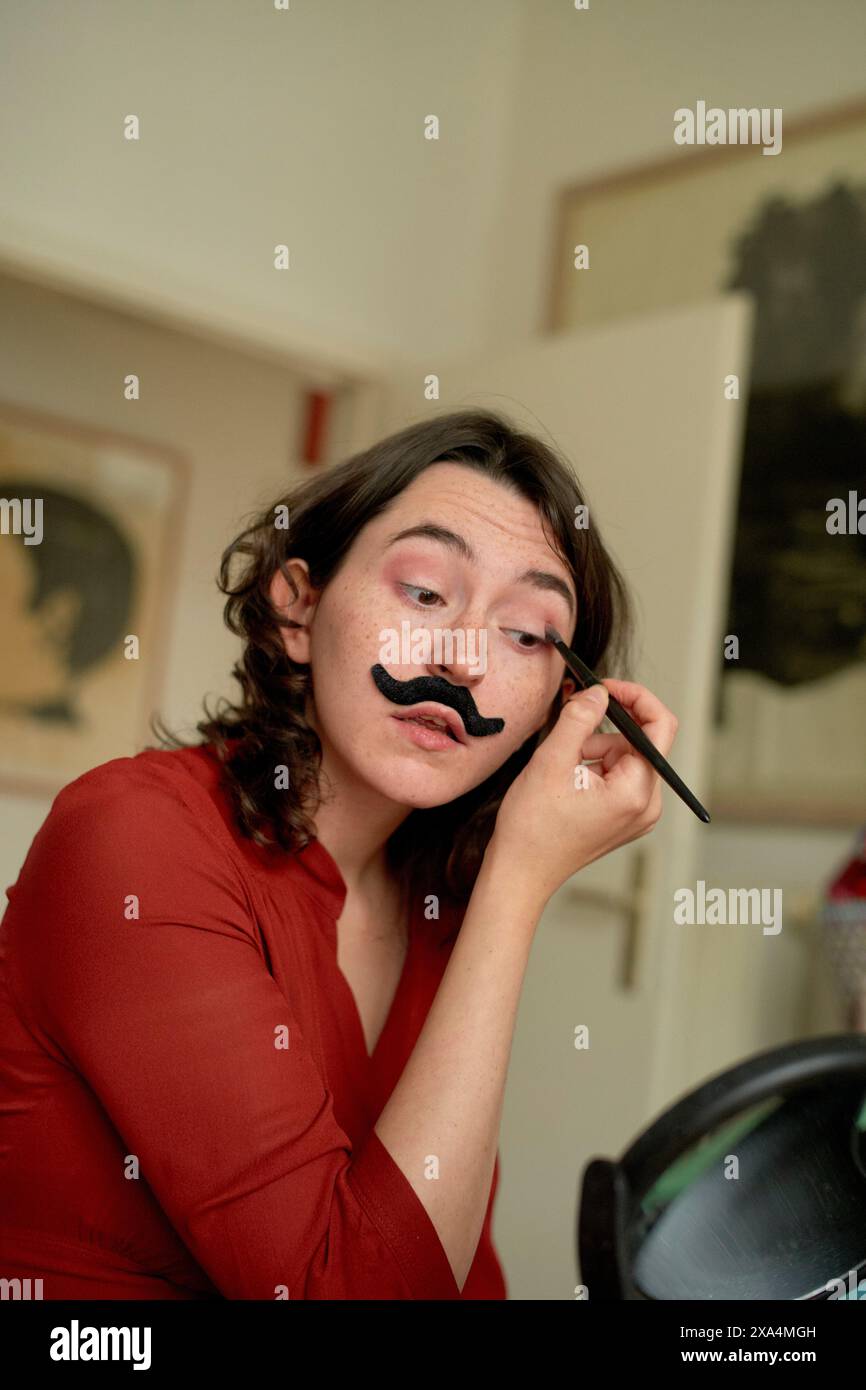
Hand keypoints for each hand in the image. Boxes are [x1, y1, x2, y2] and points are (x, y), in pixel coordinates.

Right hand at [487, 679, 678, 902]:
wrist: (520, 873)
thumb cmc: (532, 828)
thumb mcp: (550, 762)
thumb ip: (578, 719)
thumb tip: (599, 692)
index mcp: (636, 792)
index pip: (659, 727)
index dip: (635, 697)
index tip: (604, 687)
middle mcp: (647, 806)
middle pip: (641, 742)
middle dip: (605, 729)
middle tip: (569, 731)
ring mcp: (638, 815)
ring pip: (627, 757)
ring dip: (595, 749)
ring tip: (561, 767)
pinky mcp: (625, 818)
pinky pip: (620, 776)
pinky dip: (596, 767)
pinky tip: (567, 780)